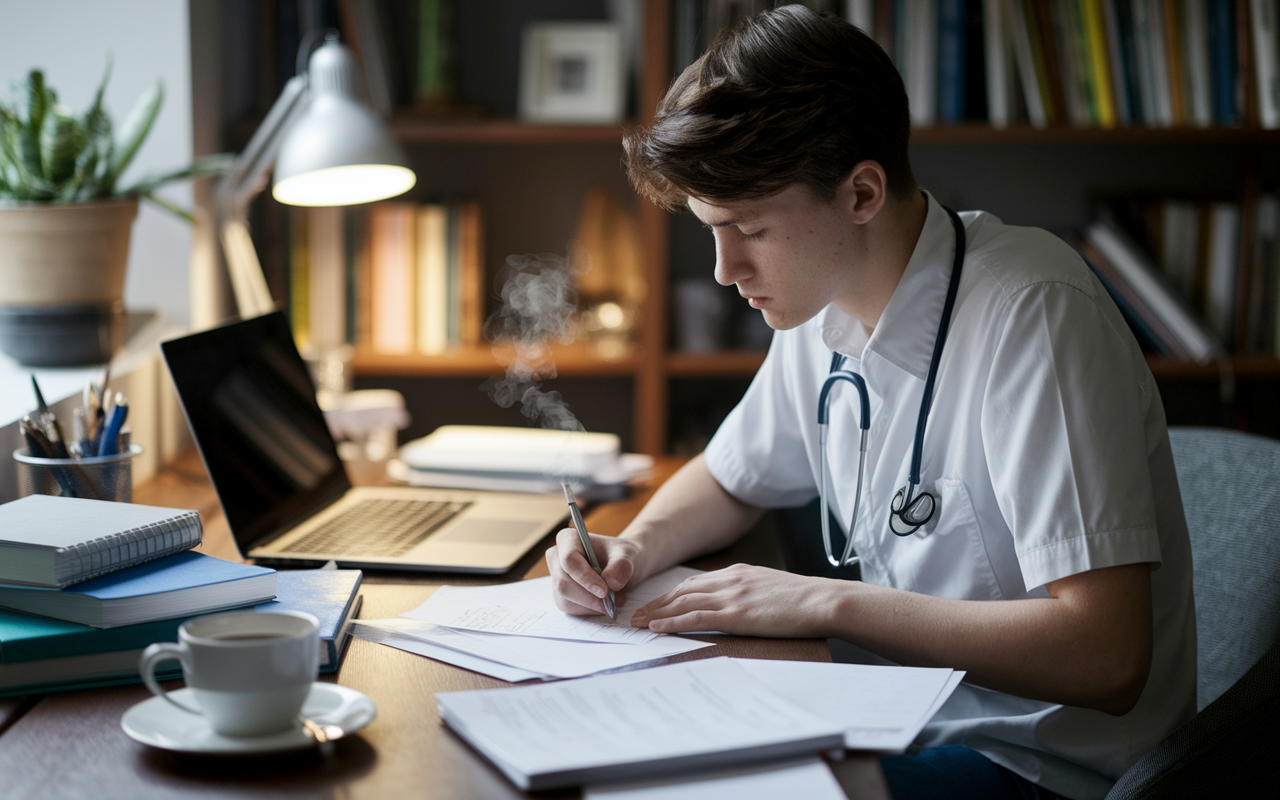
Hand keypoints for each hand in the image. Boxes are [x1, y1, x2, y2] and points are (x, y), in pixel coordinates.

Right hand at [546, 529, 644, 615]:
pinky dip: (590, 610)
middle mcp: (557, 557)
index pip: (569, 560)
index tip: (604, 591)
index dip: (585, 578)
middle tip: (612, 602)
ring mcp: (557, 578)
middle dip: (589, 597)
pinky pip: (571, 608)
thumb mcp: (628, 555)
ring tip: (613, 600)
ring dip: (591, 606)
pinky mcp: (561, 595)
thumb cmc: (621, 555)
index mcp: (568, 539)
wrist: (622, 566)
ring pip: (565, 600)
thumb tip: (611, 583)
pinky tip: (604, 604)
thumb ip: (622, 566)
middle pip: (563, 583)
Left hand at [630, 564, 833, 637]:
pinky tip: (657, 627)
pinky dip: (672, 622)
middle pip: (682, 590)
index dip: (672, 593)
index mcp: (738, 572)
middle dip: (656, 602)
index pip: (695, 582)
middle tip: (635, 614)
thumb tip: (742, 606)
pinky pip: (695, 617)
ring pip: (682, 602)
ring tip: (637, 623)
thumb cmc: (805, 600)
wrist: (822, 600)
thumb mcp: (771, 588)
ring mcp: (731, 596)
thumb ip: (751, 592)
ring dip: (656, 613)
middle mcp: (729, 580)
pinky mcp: (735, 614)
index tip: (657, 603)